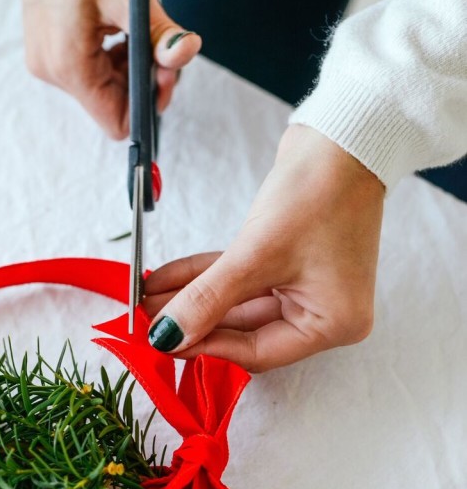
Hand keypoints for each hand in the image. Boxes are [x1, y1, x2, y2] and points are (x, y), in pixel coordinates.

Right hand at [14, 0, 201, 138]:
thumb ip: (159, 31)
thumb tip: (186, 52)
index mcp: (70, 66)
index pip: (117, 122)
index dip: (147, 105)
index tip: (164, 73)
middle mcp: (53, 72)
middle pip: (112, 105)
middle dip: (142, 80)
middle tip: (159, 46)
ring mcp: (48, 64)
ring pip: (103, 89)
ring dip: (128, 67)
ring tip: (133, 30)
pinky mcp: (48, 53)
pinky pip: (89, 72)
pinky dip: (111, 59)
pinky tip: (116, 31)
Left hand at [144, 125, 385, 371]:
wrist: (342, 136)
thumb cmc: (321, 192)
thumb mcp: (257, 253)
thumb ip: (208, 299)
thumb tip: (168, 336)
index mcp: (333, 323)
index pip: (258, 352)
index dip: (207, 346)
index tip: (164, 341)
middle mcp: (323, 312)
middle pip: (244, 330)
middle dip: (194, 321)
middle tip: (148, 320)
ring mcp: (305, 287)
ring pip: (237, 304)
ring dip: (193, 299)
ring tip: (147, 298)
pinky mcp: (288, 262)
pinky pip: (240, 280)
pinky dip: (206, 278)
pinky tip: (166, 279)